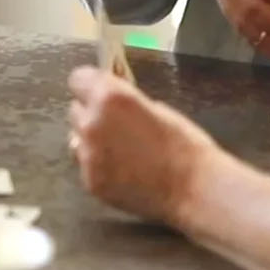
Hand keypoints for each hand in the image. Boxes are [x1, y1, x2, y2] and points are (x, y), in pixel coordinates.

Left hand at [67, 66, 218, 224]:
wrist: (194, 190)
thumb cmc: (185, 144)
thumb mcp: (156, 108)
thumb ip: (126, 102)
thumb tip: (112, 100)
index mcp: (110, 97)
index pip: (78, 79)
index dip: (90, 85)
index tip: (100, 93)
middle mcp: (91, 122)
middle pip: (75, 109)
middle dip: (91, 113)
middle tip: (115, 125)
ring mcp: (87, 154)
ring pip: (76, 138)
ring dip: (91, 139)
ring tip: (118, 150)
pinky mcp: (89, 181)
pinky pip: (85, 164)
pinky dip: (98, 165)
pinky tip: (122, 172)